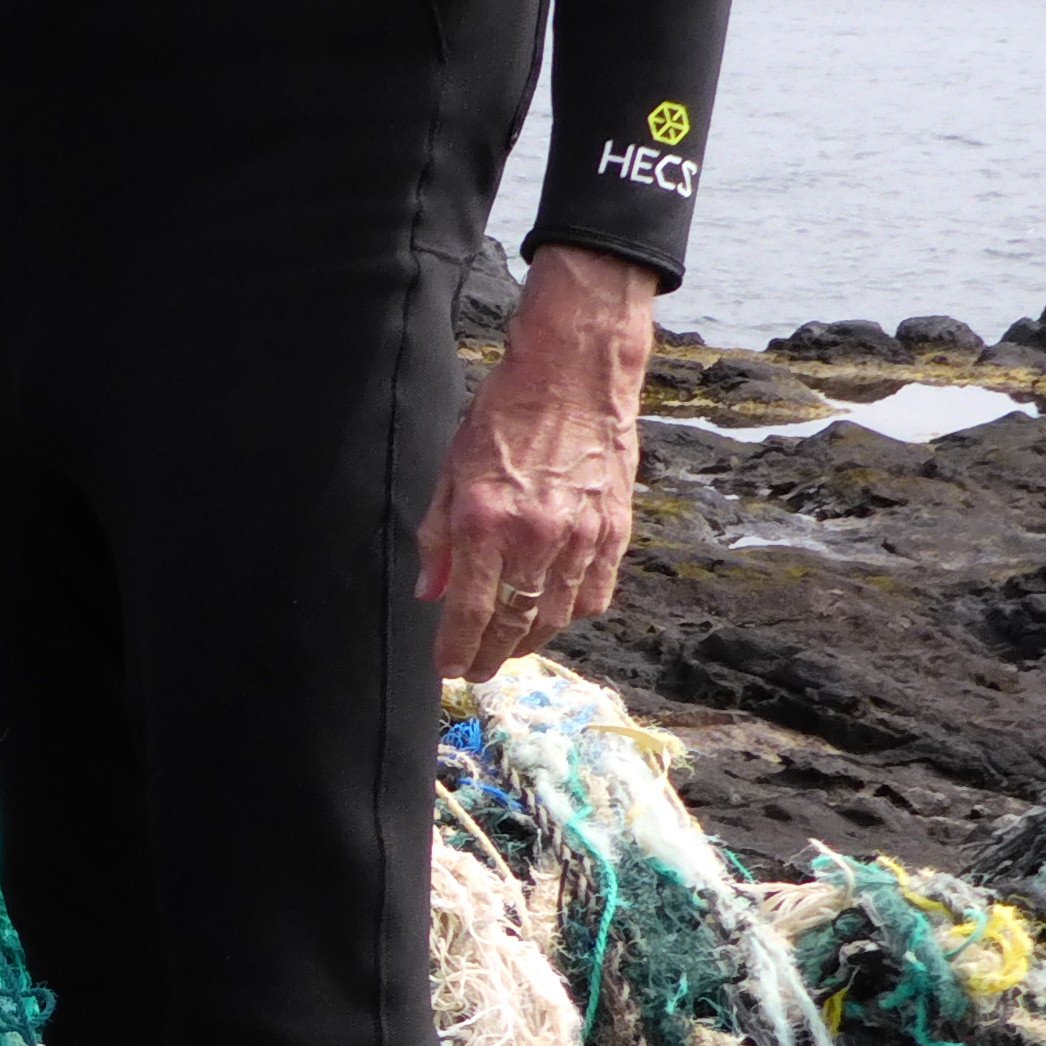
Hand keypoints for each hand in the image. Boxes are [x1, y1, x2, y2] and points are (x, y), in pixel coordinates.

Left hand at [419, 242, 661, 682]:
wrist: (575, 374)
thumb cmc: (506, 414)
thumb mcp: (453, 469)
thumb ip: (438, 536)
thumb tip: (430, 592)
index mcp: (486, 520)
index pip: (469, 609)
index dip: (456, 648)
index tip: (447, 669)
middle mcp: (535, 536)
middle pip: (513, 623)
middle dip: (491, 657)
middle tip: (476, 671)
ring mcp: (581, 537)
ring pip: (556, 616)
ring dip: (529, 642)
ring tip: (509, 651)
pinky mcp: (615, 531)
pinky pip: (595, 594)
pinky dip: (572, 614)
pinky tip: (554, 617)